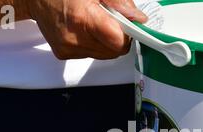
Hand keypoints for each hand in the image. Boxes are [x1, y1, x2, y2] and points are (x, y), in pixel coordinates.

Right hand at [25, 0, 147, 59]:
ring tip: (94, 22)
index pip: (118, 42)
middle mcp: (74, 39)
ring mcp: (68, 49)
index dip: (127, 34)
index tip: (126, 24)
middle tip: (109, 20)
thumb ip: (119, 3)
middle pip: (113, 51)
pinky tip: (83, 29)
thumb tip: (138, 19)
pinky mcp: (63, 54)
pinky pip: (90, 54)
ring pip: (104, 54)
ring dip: (105, 41)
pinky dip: (93, 43)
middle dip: (117, 37)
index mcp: (83, 19)